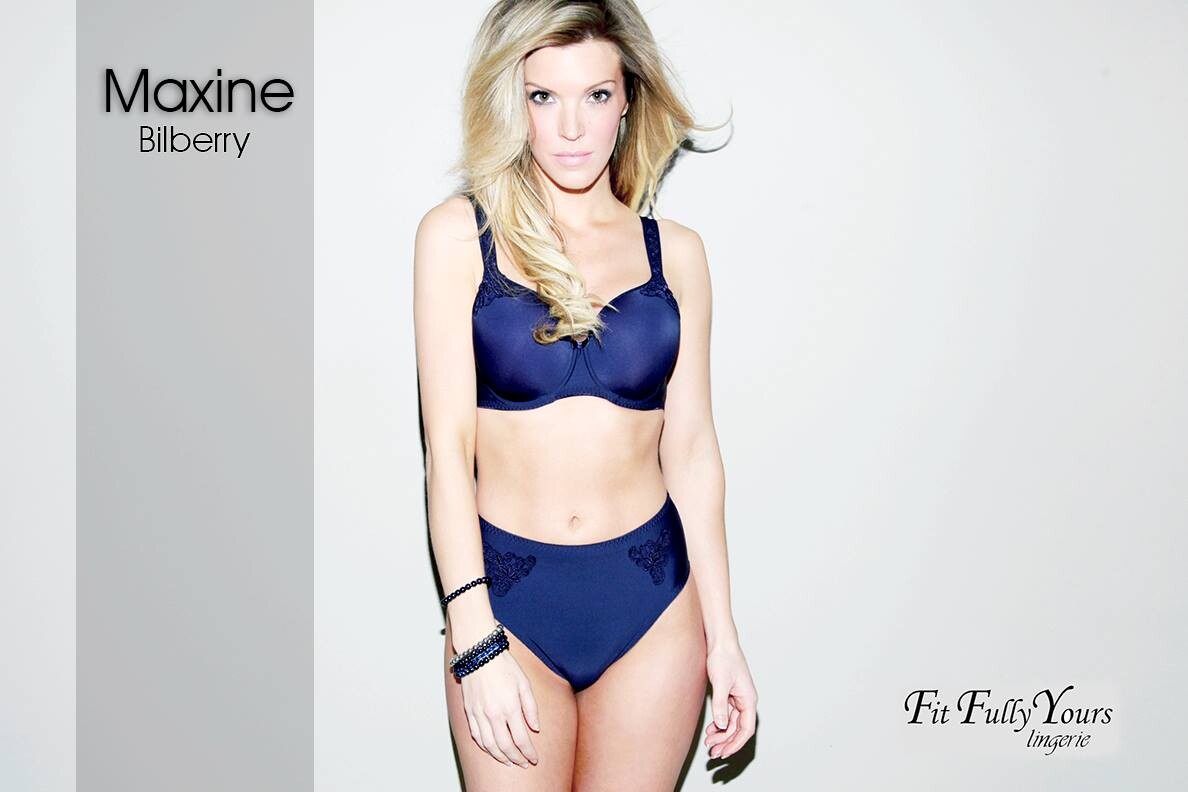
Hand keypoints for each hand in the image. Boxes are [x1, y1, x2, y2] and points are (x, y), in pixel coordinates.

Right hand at [459, 649, 541, 767]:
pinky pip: (476, 736)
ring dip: (500, 757)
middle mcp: (493, 714)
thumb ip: (531, 708)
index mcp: (510, 707)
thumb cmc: (504, 665)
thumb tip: (535, 728)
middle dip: (516, 759)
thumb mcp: (524, 683)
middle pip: (505, 747)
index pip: (521, 739)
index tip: (534, 759)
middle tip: (523, 763)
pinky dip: (484, 747)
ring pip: (489, 745)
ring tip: (509, 761)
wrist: (479, 653)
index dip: (528, 753)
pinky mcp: (469, 711)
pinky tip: (491, 750)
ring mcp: (479, 714)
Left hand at [704, 641, 756, 759]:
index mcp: (749, 699)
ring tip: (709, 744)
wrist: (720, 642)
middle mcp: (746, 701)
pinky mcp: (729, 694)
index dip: (735, 744)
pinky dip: (719, 724)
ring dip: (722, 735)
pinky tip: (710, 731)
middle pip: (739, 729)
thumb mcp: (720, 683)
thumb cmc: (724, 658)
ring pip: (732, 724)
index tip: (724, 753)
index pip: (746, 729)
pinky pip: (727, 715)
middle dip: (727, 743)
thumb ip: (721, 705)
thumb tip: (722, 725)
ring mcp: (738, 698)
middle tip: (713, 754)